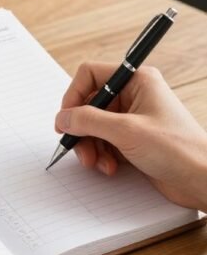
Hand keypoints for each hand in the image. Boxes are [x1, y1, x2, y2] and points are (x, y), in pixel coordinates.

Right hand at [55, 63, 206, 210]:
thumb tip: (63, 118)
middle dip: (82, 129)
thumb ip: (88, 121)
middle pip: (90, 104)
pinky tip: (110, 168)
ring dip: (91, 146)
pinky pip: (105, 142)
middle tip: (80, 150)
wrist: (202, 179)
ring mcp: (134, 118)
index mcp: (137, 80)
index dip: (74, 96)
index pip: (90, 75)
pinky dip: (102, 155)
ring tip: (98, 163)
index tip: (66, 120)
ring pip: (95, 126)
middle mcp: (135, 95)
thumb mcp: (126, 131)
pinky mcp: (134, 140)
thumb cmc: (178, 149)